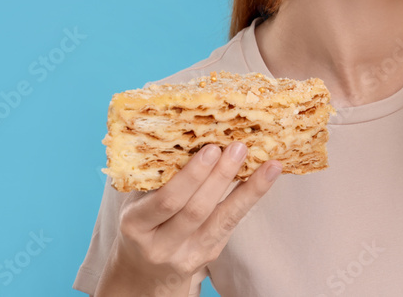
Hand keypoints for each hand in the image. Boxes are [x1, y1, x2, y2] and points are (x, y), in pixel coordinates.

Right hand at [108, 143, 280, 285]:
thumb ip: (158, 176)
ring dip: (248, 189)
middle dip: (220, 177)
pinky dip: (251, 198)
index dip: (191, 176)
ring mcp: (186, 255)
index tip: (210, 149)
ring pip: (221, 220)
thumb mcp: (137, 201)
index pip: (166, 201)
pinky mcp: (208, 255)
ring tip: (267, 164)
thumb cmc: (143, 220)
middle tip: (239, 147)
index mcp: (135, 224)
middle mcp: (160, 245)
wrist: (144, 269)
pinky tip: (267, 177)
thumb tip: (196, 132)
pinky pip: (232, 224)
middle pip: (196, 210)